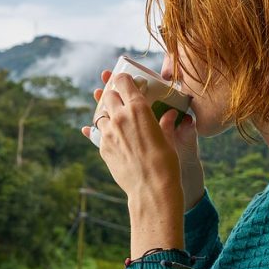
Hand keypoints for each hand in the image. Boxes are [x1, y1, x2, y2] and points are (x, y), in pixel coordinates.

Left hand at [81, 72, 185, 254]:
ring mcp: (108, 132)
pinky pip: (98, 133)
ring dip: (107, 113)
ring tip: (115, 118)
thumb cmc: (166, 163)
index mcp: (138, 109)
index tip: (124, 80)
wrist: (151, 189)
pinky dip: (105, 131)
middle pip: (108, 96)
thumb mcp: (168, 139)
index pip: (123, 83)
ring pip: (100, 114)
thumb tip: (170, 115)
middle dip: (113, 95)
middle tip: (120, 98)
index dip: (123, 79)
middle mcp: (120, 117)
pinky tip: (112, 135)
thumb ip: (165, 123)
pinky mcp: (102, 147)